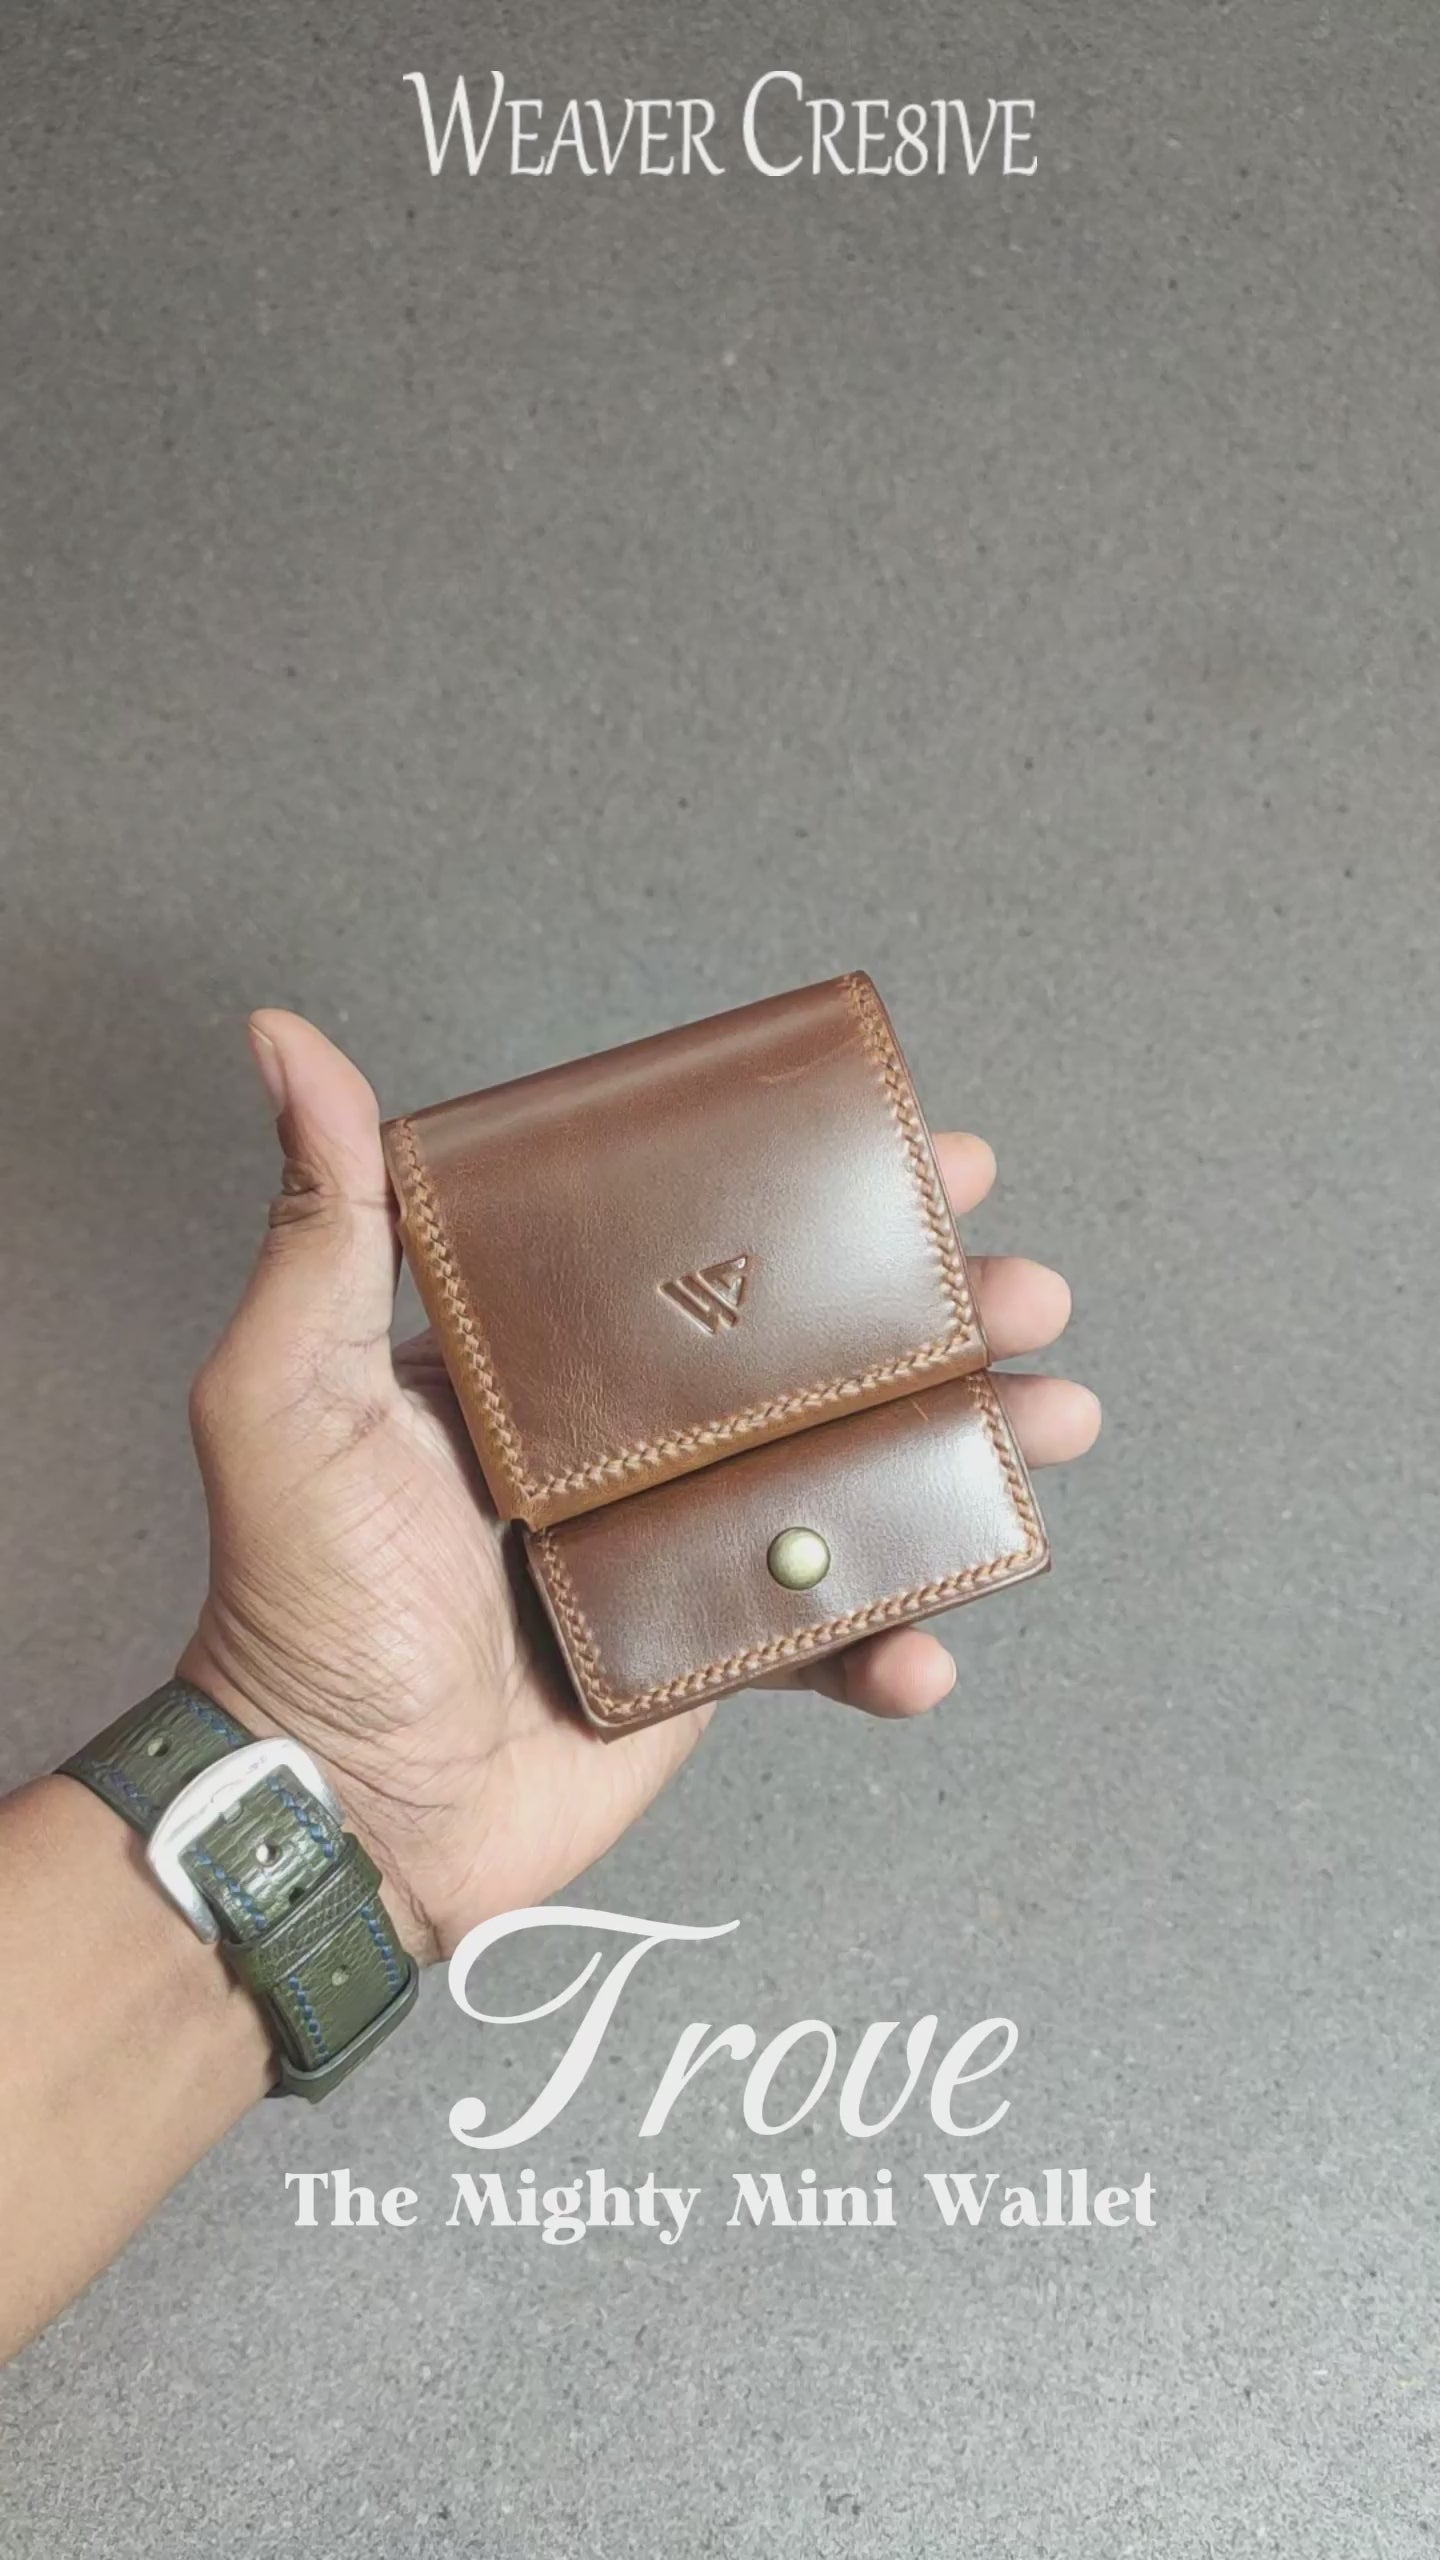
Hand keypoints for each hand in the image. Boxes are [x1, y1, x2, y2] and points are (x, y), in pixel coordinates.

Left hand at [180, 1013, 1099, 1963]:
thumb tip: (286, 1040)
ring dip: (970, 1448)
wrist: (341, 1810)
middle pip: (814, 1354)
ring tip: (1057, 1417)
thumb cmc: (301, 1600)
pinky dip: (894, 1639)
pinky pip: (825, 1638)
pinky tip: (930, 1645)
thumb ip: (325, 1228)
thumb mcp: (294, 1392)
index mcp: (547, 1360)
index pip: (705, 1249)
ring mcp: (676, 1548)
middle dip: (941, 1313)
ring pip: (852, 1480)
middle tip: (1025, 1287)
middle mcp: (625, 1440)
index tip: (927, 1153)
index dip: (824, 1197)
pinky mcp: (706, 1658)